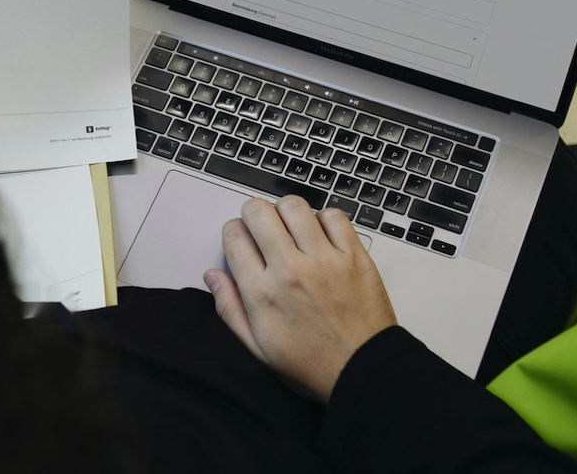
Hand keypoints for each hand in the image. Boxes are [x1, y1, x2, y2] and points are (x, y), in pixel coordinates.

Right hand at [203, 195, 396, 402]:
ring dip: (287, 211)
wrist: (363, 371)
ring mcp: (324, 259)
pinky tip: (321, 234)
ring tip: (291, 226)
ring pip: (294, 206)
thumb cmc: (313, 364)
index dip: (234, 231)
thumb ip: (230, 308)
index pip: (234, 236)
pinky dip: (324, 218)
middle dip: (254, 212)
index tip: (241, 237)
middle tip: (262, 224)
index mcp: (263, 293)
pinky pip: (333, 216)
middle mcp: (290, 270)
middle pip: (260, 212)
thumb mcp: (258, 348)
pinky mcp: (353, 255)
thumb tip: (213, 276)